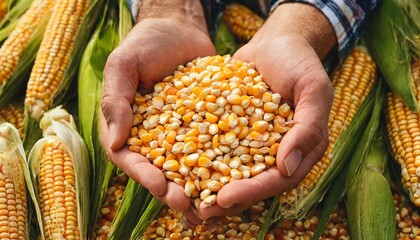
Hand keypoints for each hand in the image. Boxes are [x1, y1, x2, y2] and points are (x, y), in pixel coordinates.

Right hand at [101, 3, 215, 211]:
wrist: (179, 28)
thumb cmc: (145, 44)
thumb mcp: (124, 65)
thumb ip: (115, 100)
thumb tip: (115, 141)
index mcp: (128, 127)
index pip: (130, 158)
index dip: (143, 175)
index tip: (159, 186)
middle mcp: (154, 136)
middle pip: (160, 169)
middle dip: (173, 189)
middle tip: (189, 205)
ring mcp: (181, 132)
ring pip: (188, 164)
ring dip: (198, 185)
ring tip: (212, 202)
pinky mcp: (205, 124)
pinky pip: (212, 144)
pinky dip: (222, 160)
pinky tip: (235, 172)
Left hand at [195, 3, 335, 218]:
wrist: (274, 42)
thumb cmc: (298, 62)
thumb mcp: (312, 88)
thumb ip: (308, 127)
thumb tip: (287, 169)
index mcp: (300, 149)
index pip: (277, 179)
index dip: (252, 191)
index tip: (224, 198)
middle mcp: (275, 152)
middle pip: (250, 182)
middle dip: (225, 197)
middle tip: (198, 211)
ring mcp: (251, 142)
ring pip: (230, 170)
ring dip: (208, 186)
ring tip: (183, 198)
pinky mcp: (231, 129)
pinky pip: (215, 146)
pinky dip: (198, 158)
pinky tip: (175, 165)